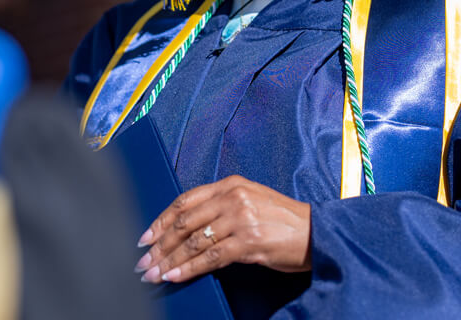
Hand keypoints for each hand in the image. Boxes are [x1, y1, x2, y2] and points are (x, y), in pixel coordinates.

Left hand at [133, 174, 310, 283]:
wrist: (317, 233)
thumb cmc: (283, 220)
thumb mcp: (250, 201)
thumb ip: (221, 207)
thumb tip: (186, 229)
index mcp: (230, 184)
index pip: (184, 201)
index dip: (160, 220)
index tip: (144, 238)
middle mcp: (233, 197)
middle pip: (183, 222)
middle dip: (159, 245)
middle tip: (142, 261)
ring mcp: (240, 219)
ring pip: (193, 241)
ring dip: (169, 260)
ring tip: (153, 273)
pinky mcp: (249, 242)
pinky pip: (210, 258)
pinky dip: (188, 269)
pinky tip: (174, 276)